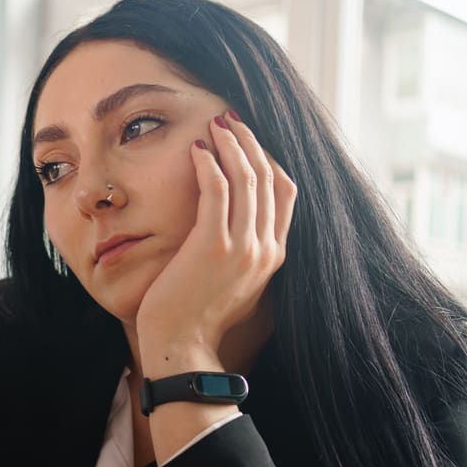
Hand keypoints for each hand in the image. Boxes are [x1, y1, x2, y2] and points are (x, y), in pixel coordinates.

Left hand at [135, 110, 295, 357]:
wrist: (181, 346)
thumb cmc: (195, 317)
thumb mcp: (232, 283)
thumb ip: (242, 254)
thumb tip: (236, 229)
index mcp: (274, 256)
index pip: (285, 193)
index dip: (269, 160)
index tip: (248, 140)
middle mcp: (266, 249)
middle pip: (270, 178)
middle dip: (251, 143)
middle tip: (230, 120)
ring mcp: (243, 247)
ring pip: (247, 178)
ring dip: (232, 145)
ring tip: (215, 124)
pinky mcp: (213, 246)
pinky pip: (217, 190)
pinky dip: (209, 164)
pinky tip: (196, 149)